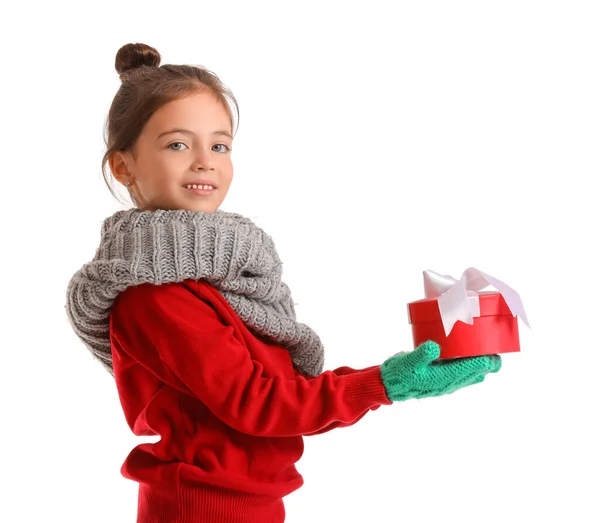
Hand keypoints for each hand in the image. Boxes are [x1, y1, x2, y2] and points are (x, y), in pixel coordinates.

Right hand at [380, 340, 501, 401]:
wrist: (389, 386)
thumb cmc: (398, 373)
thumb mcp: (407, 361)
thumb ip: (421, 354)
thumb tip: (434, 347)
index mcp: (442, 377)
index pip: (469, 368)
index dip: (483, 362)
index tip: (494, 354)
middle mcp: (447, 383)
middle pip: (474, 374)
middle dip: (486, 364)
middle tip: (496, 352)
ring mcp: (445, 384)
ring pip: (470, 377)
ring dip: (480, 368)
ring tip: (489, 358)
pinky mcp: (440, 381)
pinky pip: (461, 377)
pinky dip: (470, 370)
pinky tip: (471, 364)